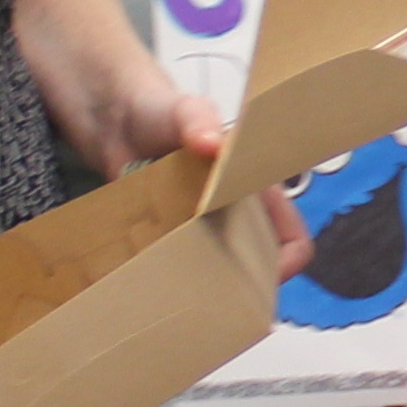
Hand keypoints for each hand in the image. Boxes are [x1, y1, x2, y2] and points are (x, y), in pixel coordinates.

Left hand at [158, 89, 313, 280]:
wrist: (115, 119)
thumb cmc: (163, 111)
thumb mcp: (186, 110)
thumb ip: (198, 120)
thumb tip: (212, 144)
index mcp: (255, 192)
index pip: (291, 237)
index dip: (285, 261)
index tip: (257, 278)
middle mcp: (233, 218)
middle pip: (256, 267)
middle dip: (241, 284)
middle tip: (213, 295)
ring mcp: (200, 232)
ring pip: (216, 275)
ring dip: (203, 287)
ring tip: (180, 294)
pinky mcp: (165, 240)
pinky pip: (176, 270)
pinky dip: (167, 279)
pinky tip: (147, 281)